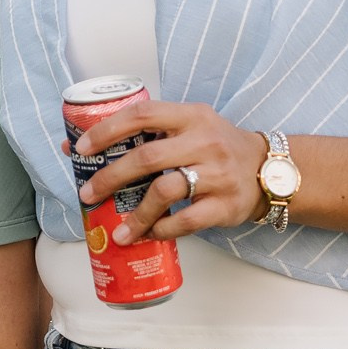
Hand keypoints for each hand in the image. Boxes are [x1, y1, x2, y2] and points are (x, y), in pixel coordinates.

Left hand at [70, 100, 270, 241]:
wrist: (269, 170)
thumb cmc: (217, 147)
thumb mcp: (190, 128)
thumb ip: (147, 135)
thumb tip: (78, 149)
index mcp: (191, 116)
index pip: (143, 114)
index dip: (107, 130)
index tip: (82, 149)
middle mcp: (205, 141)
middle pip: (148, 157)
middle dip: (111, 177)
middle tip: (89, 195)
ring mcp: (217, 173)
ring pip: (165, 191)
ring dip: (136, 214)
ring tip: (118, 230)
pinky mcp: (225, 204)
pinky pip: (186, 220)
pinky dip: (163, 229)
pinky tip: (149, 234)